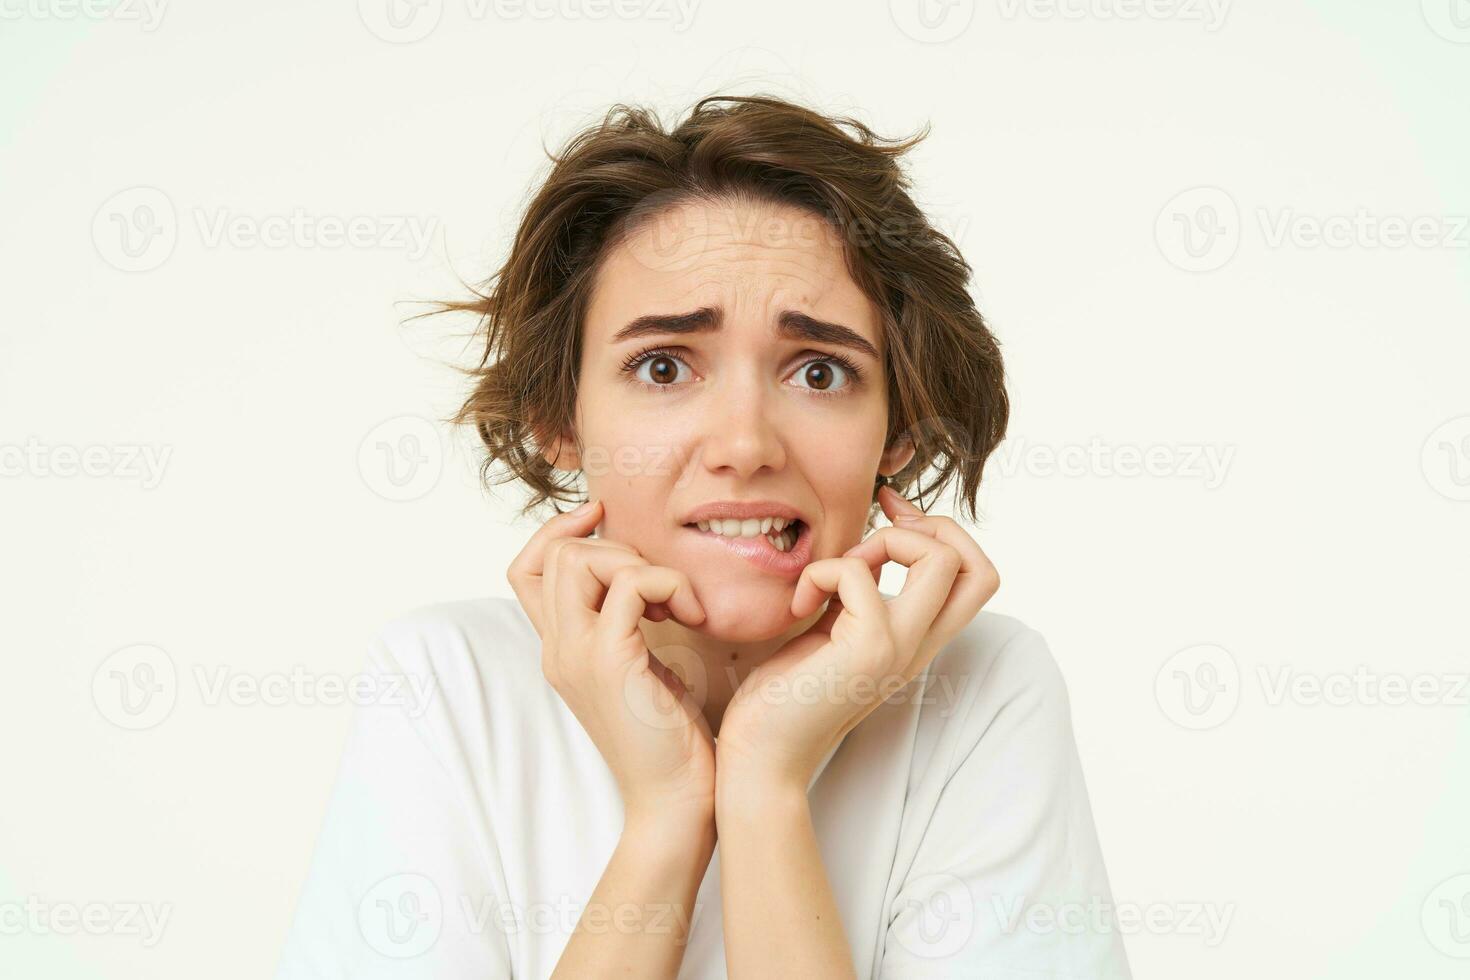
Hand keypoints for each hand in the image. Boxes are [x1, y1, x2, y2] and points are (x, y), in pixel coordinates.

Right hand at [507, 499, 716, 824]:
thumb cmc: (670, 738)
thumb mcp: (639, 668)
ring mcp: (577, 655)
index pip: (527, 568)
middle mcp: (558, 649)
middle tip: (660, 587)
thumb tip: (643, 577)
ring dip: (640, 563)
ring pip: (582, 559)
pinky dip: (668, 584)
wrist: (676, 801)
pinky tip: (692, 617)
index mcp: (560, 649)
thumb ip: (625, 625)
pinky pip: (630, 584)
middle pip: (557, 554)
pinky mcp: (611, 662)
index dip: (559, 532)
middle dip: (615, 548)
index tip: (604, 522)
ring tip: (676, 603)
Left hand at [715, 485, 1000, 789]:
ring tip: (838, 572)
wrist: (762, 753)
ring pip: (941, 561)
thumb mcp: (835, 628)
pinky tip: (798, 605)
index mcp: (917, 640)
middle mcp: (919, 645)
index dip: (944, 533)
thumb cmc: (787, 692)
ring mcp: (900, 647)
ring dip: (884, 541)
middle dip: (933, 526)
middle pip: (978, 567)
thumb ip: (859, 594)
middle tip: (878, 533)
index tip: (893, 517)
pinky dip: (821, 572)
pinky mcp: (868, 649)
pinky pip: (858, 573)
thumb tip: (868, 549)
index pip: (977, 578)